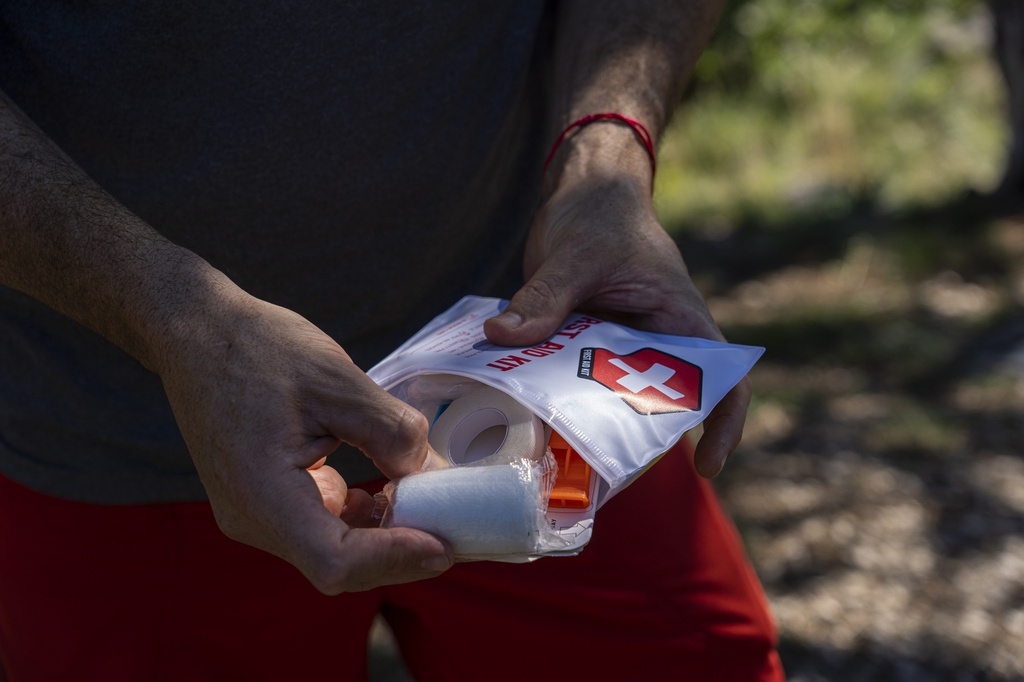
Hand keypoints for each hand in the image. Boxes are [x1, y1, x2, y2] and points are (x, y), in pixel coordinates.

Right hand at [154, 292, 451, 593]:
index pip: (334, 561)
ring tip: (430, 505)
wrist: (199, 332)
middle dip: (400, 551)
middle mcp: (250, 518)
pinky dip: (359, 517)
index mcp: (260, 492)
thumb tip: (432, 475)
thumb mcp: (338, 380)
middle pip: (337, 565)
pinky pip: (318, 526)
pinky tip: (385, 490)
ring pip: (331, 549)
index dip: (395, 559)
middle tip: (455, 527)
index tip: (445, 541)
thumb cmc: (258, 348)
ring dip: (383, 535)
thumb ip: (390, 430)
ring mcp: (253, 514)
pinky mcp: (263, 501)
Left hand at [484, 161, 749, 477]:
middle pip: (656, 405)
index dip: (724, 426)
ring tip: (550, 453)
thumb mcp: (577, 254)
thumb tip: (503, 335)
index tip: (707, 465)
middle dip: (630, 440)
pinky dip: (549, 397)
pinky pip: (569, 380)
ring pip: (606, 399)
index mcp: (681, 322)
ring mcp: (615, 346)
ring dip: (583, 423)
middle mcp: (654, 342)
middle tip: (594, 470)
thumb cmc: (603, 212)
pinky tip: (518, 414)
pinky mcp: (579, 344)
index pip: (724, 380)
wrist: (582, 187)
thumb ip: (546, 296)